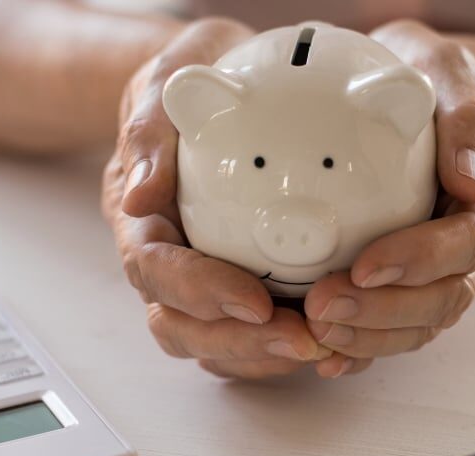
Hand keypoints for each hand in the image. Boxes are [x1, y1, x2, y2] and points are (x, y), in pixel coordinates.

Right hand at [102, 18, 331, 378]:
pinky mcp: (236, 288)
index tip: (254, 300)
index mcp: (142, 219)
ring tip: (327, 347)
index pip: (154, 270)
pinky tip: (336, 339)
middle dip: (240, 342)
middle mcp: (167, 261)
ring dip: (267, 356)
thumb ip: (149, 130)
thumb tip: (138, 195)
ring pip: (215, 343)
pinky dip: (288, 348)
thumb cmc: (192, 80)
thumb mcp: (167, 80)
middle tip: (303, 339)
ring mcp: (199, 281)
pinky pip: (253, 336)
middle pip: (180, 326)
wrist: (214, 84)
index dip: (199, 293)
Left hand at [304, 20, 474, 377]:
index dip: (421, 260)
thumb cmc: (430, 78)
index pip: (469, 241)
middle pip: (446, 297)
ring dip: (371, 335)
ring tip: (318, 329)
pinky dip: (364, 345)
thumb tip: (470, 181)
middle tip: (325, 306)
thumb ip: (467, 116)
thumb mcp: (450, 71)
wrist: (420, 96)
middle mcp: (473, 242)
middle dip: (387, 310)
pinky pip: (394, 327)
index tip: (366, 264)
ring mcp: (442, 268)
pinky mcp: (408, 282)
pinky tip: (326, 357)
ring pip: (422, 322)